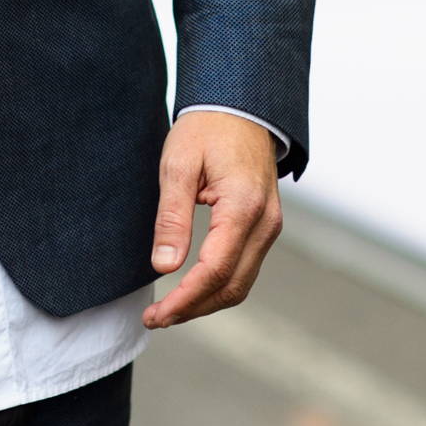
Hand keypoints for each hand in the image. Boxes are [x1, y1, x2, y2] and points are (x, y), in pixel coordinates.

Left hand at [143, 112, 284, 329]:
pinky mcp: (265, 227)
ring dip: (206, 302)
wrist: (240, 107)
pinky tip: (192, 289)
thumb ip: (172, 217)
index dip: (185, 299)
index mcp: (244, 206)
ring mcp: (270, 226)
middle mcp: (265, 222)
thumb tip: (164, 266)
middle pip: (232, 286)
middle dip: (193, 309)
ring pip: (241, 283)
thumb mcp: (178, 165)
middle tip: (155, 318)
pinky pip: (245, 268)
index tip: (156, 314)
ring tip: (169, 309)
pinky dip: (218, 286)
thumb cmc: (206, 130)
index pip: (215, 269)